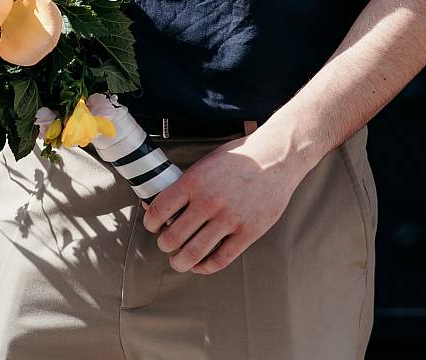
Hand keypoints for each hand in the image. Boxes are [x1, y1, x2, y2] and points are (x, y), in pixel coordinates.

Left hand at [141, 126, 304, 274]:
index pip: (159, 210)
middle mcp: (209, 201)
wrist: (275, 158)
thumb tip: (161, 202)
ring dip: (180, 262)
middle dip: (164, 245)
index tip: (152, 226)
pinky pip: (220, 260)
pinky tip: (200, 264)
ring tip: (179, 260)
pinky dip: (205, 267)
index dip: (150, 223)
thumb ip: (187, 183)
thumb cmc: (239, 158)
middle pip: (173, 238)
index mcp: (195, 180)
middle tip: (166, 244)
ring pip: (193, 254)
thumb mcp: (207, 162)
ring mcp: (229, 219)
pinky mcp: (247, 232)